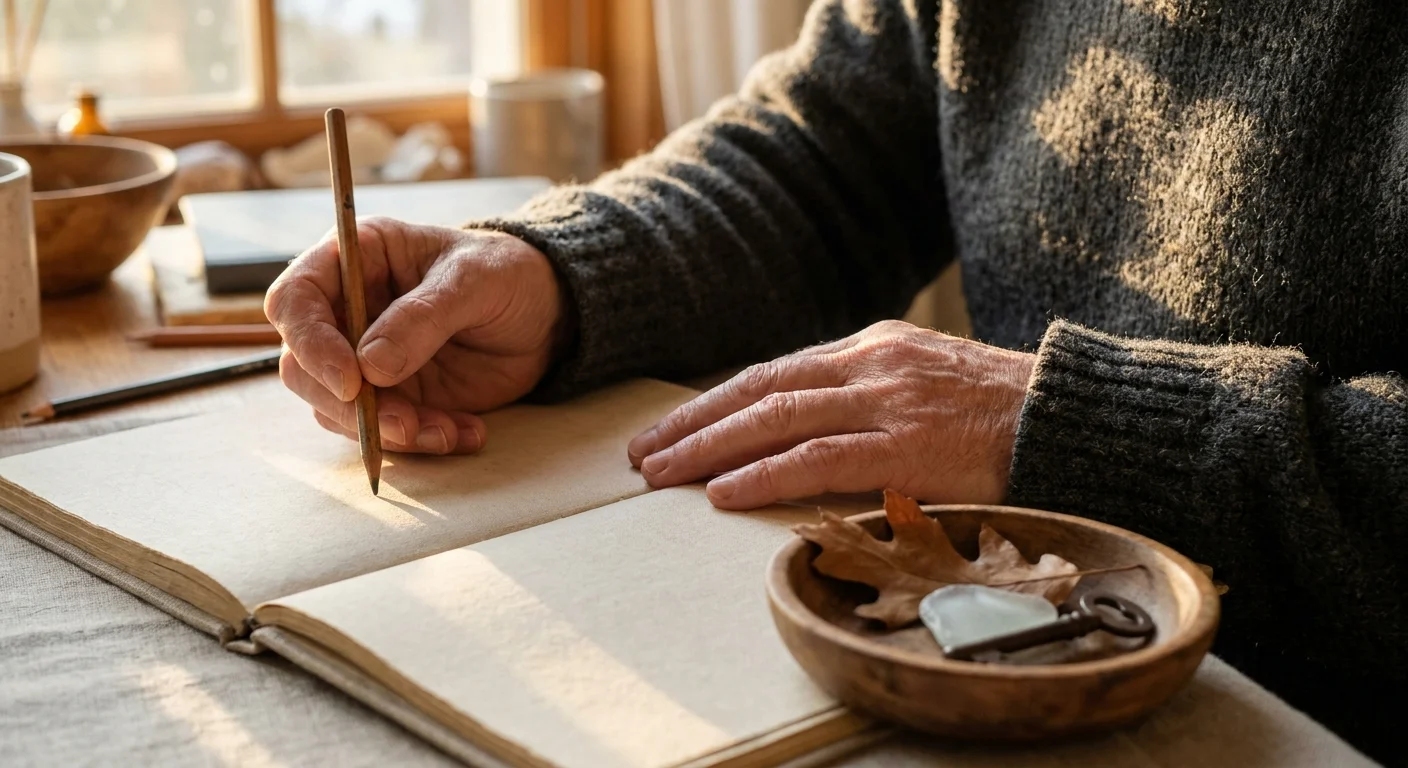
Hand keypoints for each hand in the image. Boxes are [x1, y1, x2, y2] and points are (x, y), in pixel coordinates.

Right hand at [265, 218, 564, 453]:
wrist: (549, 313)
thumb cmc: (509, 274)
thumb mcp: (475, 280)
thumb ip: (423, 317)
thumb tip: (369, 367)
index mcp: (356, 258)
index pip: (296, 300)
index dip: (311, 343)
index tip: (351, 382)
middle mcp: (349, 310)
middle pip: (303, 366)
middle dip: (349, 405)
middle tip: (404, 424)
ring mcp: (367, 358)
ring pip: (339, 410)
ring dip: (389, 432)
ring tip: (449, 431)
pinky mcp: (395, 397)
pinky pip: (383, 432)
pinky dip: (422, 441)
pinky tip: (467, 433)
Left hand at [627, 320, 1035, 509]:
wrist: (1074, 419)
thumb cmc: (1002, 414)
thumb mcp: (926, 386)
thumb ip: (869, 400)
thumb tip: (807, 434)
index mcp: (872, 348)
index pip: (773, 373)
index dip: (715, 403)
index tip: (672, 429)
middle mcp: (871, 364)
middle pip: (759, 390)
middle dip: (692, 424)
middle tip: (642, 455)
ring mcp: (888, 401)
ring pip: (776, 419)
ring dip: (709, 449)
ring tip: (661, 474)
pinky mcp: (909, 445)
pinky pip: (818, 458)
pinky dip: (764, 474)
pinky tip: (723, 491)